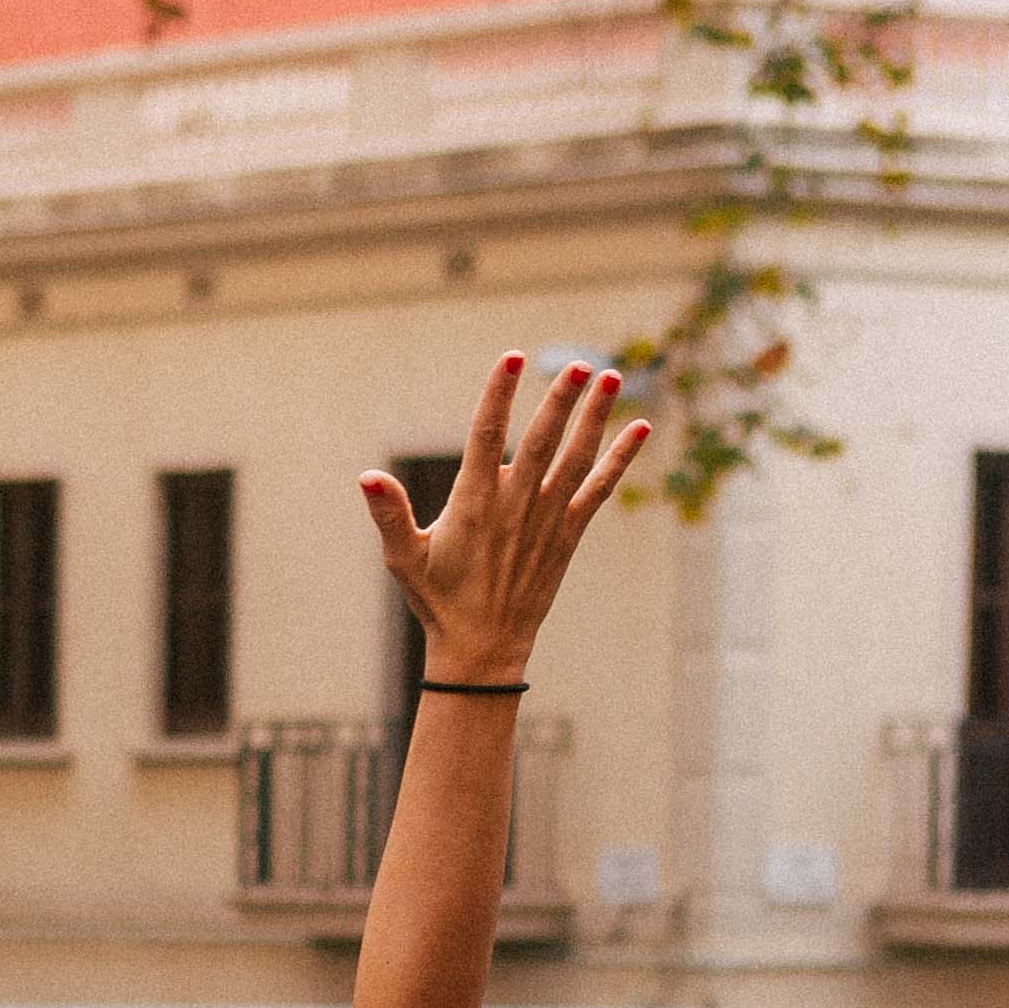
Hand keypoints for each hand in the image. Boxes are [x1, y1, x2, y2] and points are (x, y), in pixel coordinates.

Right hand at [364, 353, 650, 679]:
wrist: (483, 649)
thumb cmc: (438, 601)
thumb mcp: (404, 558)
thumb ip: (389, 514)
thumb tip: (367, 477)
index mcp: (474, 503)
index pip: (486, 436)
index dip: (499, 394)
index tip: (511, 358)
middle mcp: (515, 505)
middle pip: (543, 439)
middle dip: (561, 399)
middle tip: (577, 363)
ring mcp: (546, 519)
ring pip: (577, 457)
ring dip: (596, 416)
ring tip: (612, 376)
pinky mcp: (567, 534)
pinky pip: (599, 489)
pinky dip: (621, 459)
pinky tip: (641, 428)